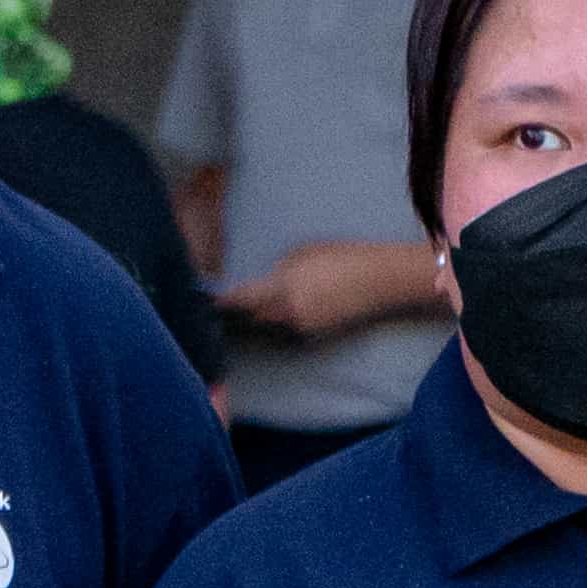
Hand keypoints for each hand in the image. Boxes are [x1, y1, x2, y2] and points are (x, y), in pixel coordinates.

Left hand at [216, 237, 441, 340]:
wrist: (381, 280)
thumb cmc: (343, 257)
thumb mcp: (303, 253)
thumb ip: (278, 270)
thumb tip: (262, 281)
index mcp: (283, 289)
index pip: (240, 299)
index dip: (221, 301)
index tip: (206, 298)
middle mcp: (288, 314)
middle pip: (251, 318)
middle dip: (237, 311)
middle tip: (222, 303)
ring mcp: (302, 327)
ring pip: (268, 325)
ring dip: (257, 317)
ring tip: (247, 306)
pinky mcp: (316, 334)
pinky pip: (288, 328)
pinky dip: (279, 320)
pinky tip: (281, 309)